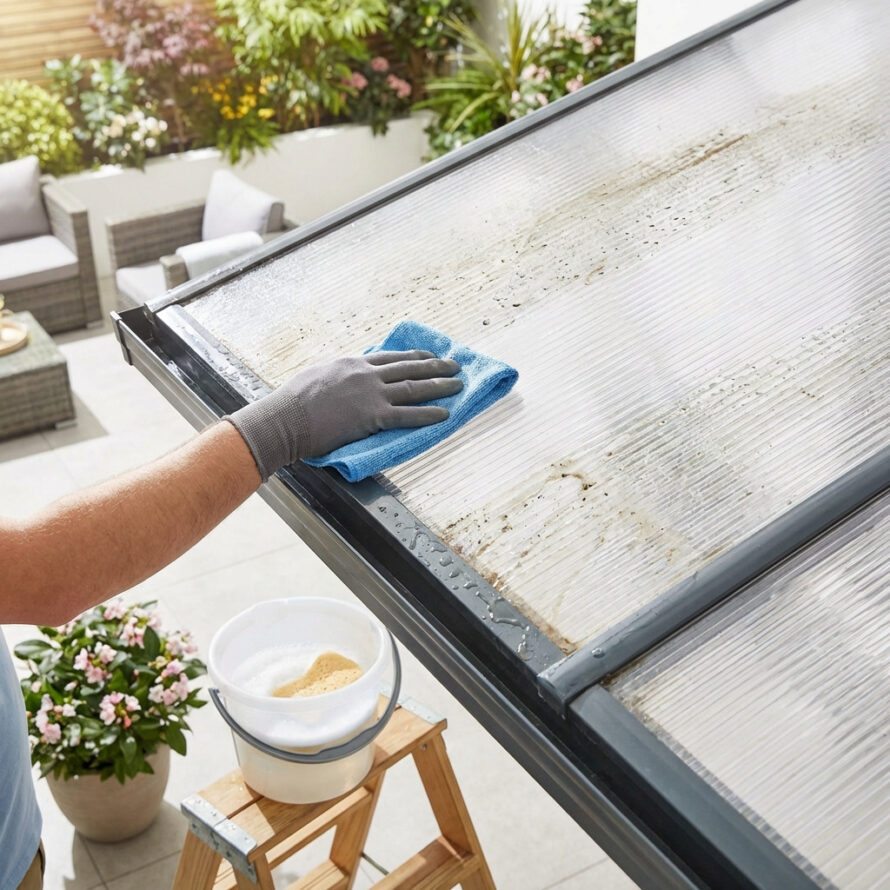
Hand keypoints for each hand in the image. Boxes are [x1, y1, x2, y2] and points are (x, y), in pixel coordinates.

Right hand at [227, 350, 462, 479]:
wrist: (285, 418)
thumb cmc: (292, 403)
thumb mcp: (316, 377)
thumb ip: (336, 378)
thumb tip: (342, 381)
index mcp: (352, 363)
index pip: (390, 358)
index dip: (413, 356)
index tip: (429, 355)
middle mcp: (366, 374)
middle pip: (409, 368)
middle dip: (435, 366)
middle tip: (455, 365)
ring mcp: (371, 394)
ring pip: (414, 387)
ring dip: (440, 386)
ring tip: (459, 385)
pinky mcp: (373, 416)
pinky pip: (408, 414)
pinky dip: (429, 414)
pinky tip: (445, 413)